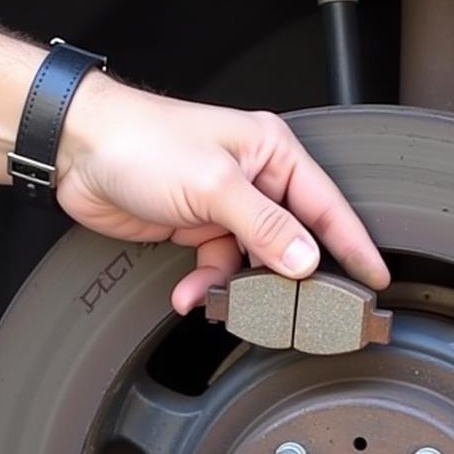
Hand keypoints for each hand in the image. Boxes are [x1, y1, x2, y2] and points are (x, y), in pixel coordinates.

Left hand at [56, 75, 390, 313]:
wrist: (77, 151)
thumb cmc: (142, 142)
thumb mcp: (214, 186)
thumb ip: (265, 226)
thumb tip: (305, 261)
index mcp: (272, 153)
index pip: (328, 205)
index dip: (354, 245)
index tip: (375, 278)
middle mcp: (256, 180)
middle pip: (294, 240)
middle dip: (291, 278)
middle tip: (304, 311)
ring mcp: (227, 208)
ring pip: (256, 264)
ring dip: (239, 288)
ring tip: (226, 300)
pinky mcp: (199, 230)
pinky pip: (219, 270)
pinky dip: (207, 286)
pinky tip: (192, 294)